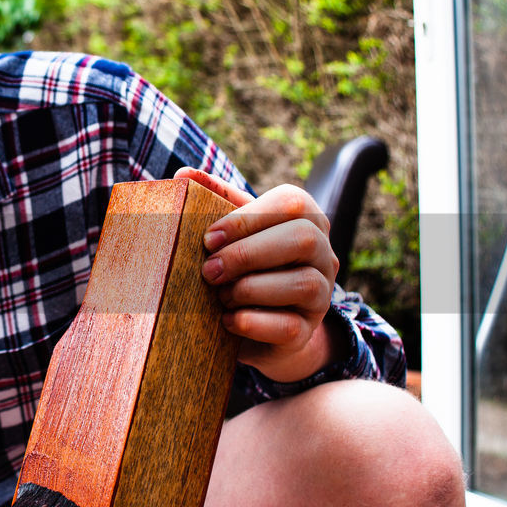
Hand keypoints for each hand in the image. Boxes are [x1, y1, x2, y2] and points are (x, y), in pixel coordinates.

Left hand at [174, 167, 338, 382]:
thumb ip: (213, 200)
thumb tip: (183, 175)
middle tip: (208, 271)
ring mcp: (322, 296)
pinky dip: (251, 322)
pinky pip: (288, 326)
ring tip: (220, 296)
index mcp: (306, 220)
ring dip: (250, 289)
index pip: (292, 204)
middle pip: (303, 239)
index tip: (208, 239)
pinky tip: (227, 320)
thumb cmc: (242, 266)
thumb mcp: (231, 232)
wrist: (258, 326)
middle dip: (248, 254)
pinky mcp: (307, 332)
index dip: (248, 219)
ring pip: (302, 283)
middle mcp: (324, 254)